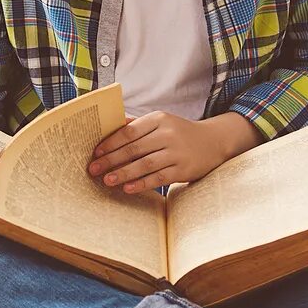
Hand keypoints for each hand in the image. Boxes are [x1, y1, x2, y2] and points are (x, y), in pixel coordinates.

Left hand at [88, 111, 260, 193]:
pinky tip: (128, 188)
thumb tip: (109, 128)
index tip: (96, 153)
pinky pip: (158, 177)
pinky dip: (141, 184)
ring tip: (107, 180)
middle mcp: (168, 134)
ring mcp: (177, 152)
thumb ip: (137, 125)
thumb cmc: (180, 133)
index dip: (110, 143)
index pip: (129, 131)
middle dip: (111, 160)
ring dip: (123, 173)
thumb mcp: (161, 123)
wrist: (214, 142)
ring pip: (144, 164)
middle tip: (93, 169)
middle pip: (133, 149)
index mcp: (159, 119)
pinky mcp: (183, 169)